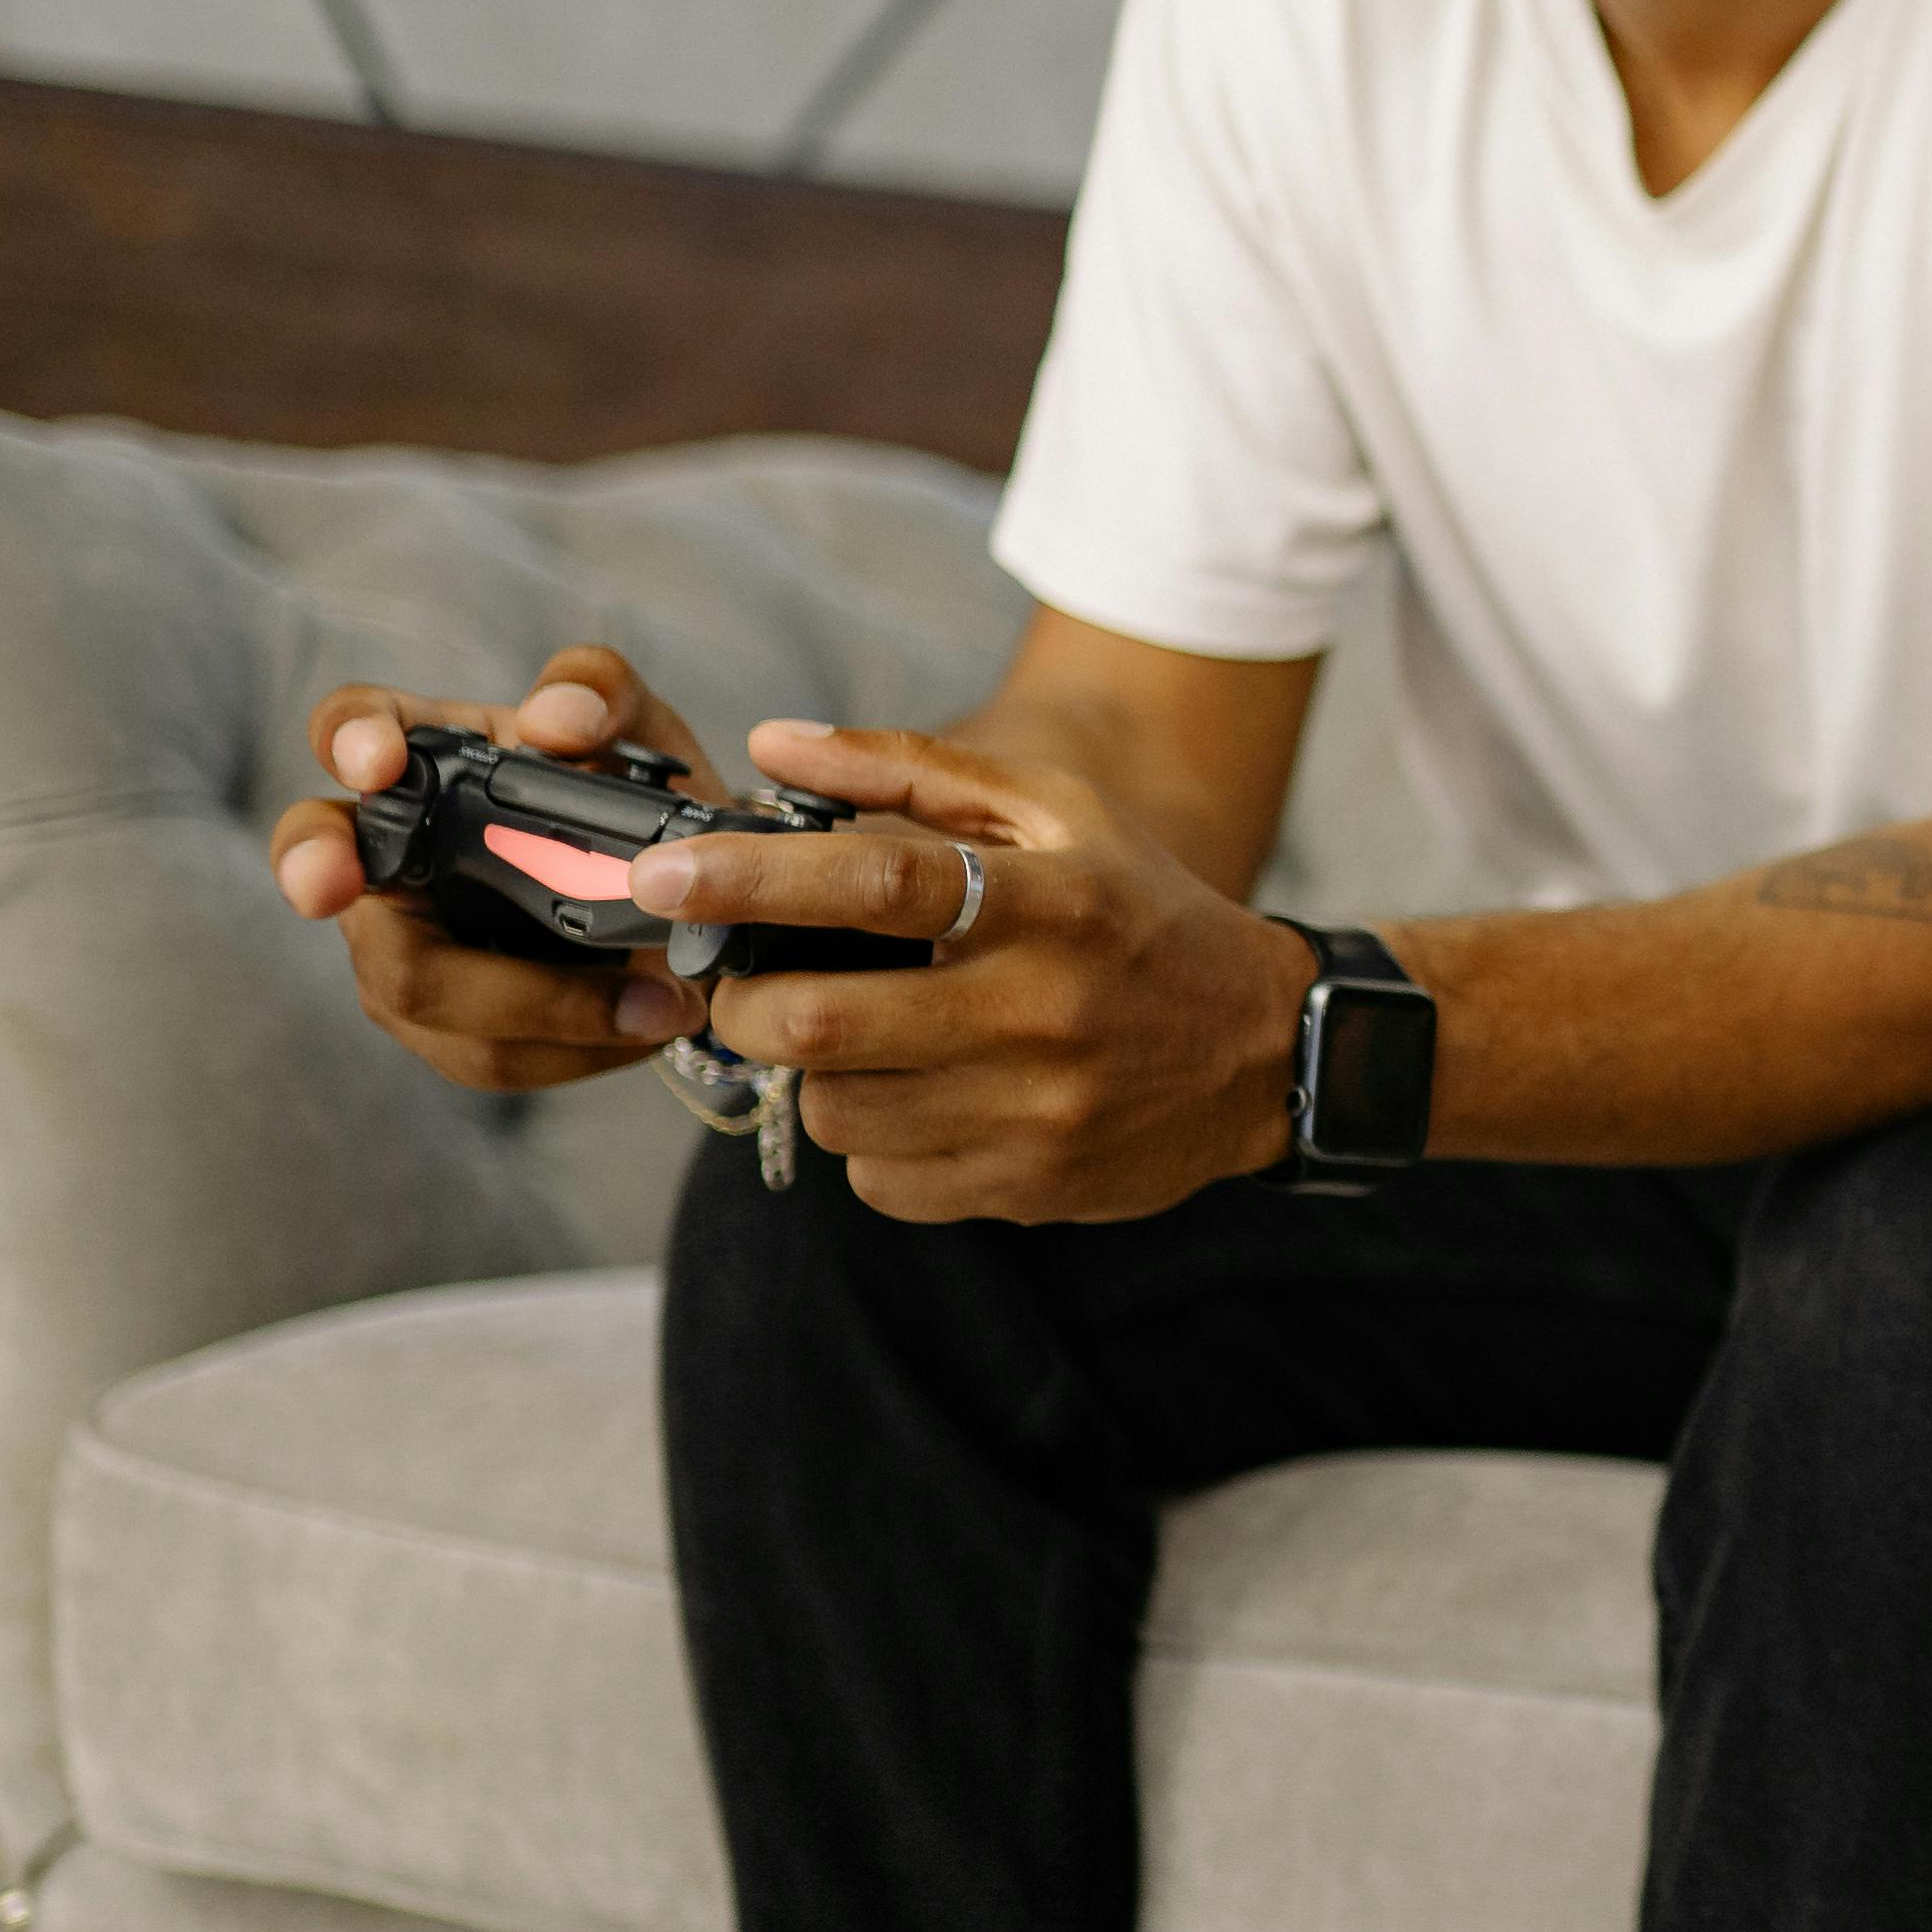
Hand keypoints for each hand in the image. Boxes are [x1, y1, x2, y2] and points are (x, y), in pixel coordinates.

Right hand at [268, 644, 717, 1093]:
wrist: (692, 911)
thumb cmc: (640, 805)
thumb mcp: (642, 736)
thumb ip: (604, 697)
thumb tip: (556, 718)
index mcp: (431, 759)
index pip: (355, 728)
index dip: (349, 740)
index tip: (376, 762)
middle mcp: (393, 852)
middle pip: (327, 869)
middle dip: (320, 878)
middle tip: (328, 885)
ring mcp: (405, 943)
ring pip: (417, 987)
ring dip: (540, 1005)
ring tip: (657, 1002)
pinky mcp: (445, 1024)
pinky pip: (484, 1052)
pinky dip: (572, 1048)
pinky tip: (640, 1029)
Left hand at [640, 715, 1313, 1223]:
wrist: (1267, 1053)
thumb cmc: (1139, 916)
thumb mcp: (1057, 815)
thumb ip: (914, 769)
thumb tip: (773, 746)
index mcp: (1052, 901)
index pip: (878, 885)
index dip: (754, 879)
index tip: (665, 877)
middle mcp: (1045, 1009)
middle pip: (824, 1022)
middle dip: (748, 1005)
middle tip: (747, 985)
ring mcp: (1037, 1110)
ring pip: (838, 1111)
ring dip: (814, 1075)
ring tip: (860, 1040)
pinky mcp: (1028, 1185)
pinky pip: (881, 1181)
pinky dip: (870, 1142)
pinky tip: (919, 1098)